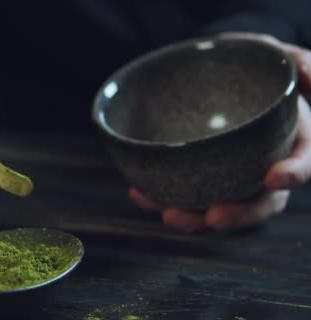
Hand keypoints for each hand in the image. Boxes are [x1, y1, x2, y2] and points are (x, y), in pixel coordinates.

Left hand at [128, 33, 310, 232]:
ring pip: (219, 207)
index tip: (273, 177)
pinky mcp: (199, 177)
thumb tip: (308, 73)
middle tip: (212, 218)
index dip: (292, 173)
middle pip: (260, 201)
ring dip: (194, 218)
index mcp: (293, 141)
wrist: (218, 72)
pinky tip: (139, 192)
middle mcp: (263, 166)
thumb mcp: (278, 58)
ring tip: (168, 214)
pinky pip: (184, 194)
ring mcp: (230, 177)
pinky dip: (160, 197)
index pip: (302, 163)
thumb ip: (298, 62)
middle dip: (238, 215)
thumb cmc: (253, 67)